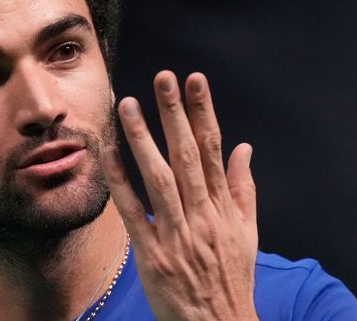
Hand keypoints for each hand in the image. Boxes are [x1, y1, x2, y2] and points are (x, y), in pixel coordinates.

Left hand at [102, 71, 258, 320]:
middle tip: (163, 79)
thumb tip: (243, 147)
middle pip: (186, 156)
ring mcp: (176, 235)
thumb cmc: (232, 277)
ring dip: (143, 139)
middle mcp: (202, 216)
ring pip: (158, 178)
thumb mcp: (247, 232)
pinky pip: (133, 212)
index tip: (195, 82)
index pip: (213, 150)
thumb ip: (243, 188)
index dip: (203, 113)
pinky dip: (120, 182)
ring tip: (129, 104)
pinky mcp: (151, 254)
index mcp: (224, 208)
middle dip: (175, 114)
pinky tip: (109, 153)